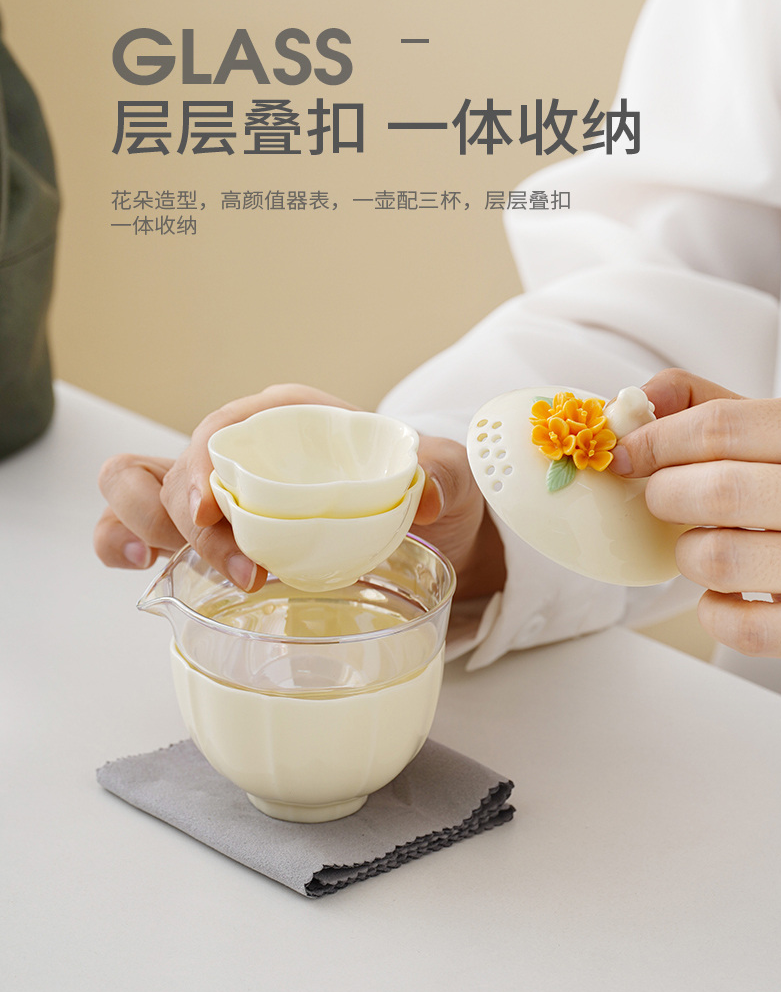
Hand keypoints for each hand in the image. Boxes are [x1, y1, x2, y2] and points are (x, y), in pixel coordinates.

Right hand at [94, 383, 505, 601]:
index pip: (224, 429)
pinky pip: (136, 527)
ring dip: (142, 526)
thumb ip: (438, 476)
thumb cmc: (422, 488)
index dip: (207, 467)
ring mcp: (215, 487)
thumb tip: (424, 497)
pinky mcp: (203, 529)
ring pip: (135, 485)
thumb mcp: (444, 475)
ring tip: (166, 571)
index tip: (219, 513)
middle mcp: (240, 446)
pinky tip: (144, 571)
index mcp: (287, 417)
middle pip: (174, 466)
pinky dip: (124, 543)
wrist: (424, 522)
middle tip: (244, 573)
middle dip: (184, 520)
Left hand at [610, 369, 780, 656]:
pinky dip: (714, 612)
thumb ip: (705, 405)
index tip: (624, 456)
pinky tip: (725, 591)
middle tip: (665, 499)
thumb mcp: (765, 431)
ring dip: (688, 554)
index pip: (720, 428)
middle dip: (667, 496)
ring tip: (704, 542)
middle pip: (719, 491)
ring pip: (720, 559)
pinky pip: (742, 628)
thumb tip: (639, 401)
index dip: (655, 441)